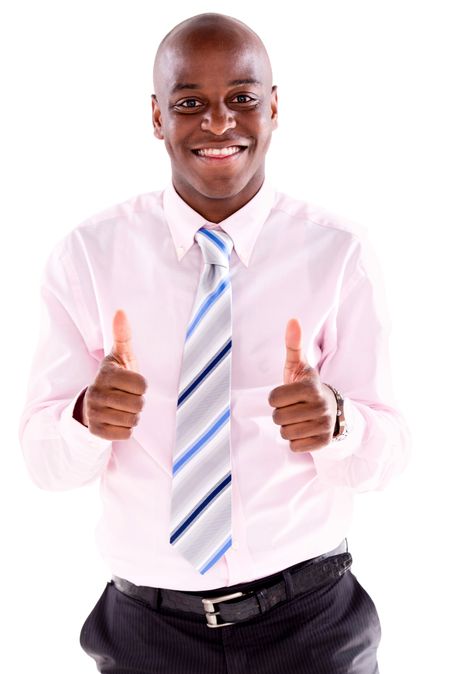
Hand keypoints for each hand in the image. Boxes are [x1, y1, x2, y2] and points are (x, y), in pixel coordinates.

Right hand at [82, 309, 147, 439]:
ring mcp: (94, 413)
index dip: (142, 385)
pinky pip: (125, 435)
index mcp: (106, 374)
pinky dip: (126, 430)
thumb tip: (120, 311)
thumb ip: (123, 335)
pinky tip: (117, 420)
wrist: (94, 403)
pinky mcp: (96, 431)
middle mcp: (96, 393)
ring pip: (133, 420)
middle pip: (138, 404)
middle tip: (128, 398)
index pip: (141, 384)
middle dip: (138, 402)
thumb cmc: (115, 377)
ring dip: (133, 416)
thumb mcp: (120, 355)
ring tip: (122, 409)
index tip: (132, 383)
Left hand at [268, 318, 336, 451]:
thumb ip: (293, 345)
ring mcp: (324, 426)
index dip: (275, 398)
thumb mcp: (298, 366)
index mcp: (311, 387)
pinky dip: (295, 441)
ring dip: (286, 428)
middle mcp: (320, 406)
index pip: (274, 398)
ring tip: (297, 419)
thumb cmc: (306, 386)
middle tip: (292, 408)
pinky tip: (304, 431)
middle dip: (280, 414)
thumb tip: (292, 320)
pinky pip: (295, 447)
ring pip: (285, 433)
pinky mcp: (323, 442)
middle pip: (278, 418)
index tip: (285, 395)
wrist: (331, 409)